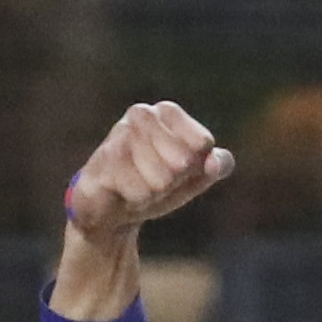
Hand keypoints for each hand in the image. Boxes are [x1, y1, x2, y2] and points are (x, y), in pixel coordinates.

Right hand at [63, 101, 233, 240]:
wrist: (109, 210)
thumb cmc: (155, 186)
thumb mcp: (193, 177)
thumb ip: (217, 166)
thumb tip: (216, 163)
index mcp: (167, 112)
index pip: (203, 143)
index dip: (195, 168)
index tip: (178, 170)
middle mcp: (142, 114)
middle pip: (184, 162)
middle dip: (174, 182)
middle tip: (154, 181)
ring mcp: (120, 135)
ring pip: (162, 179)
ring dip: (153, 193)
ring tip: (138, 186)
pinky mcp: (104, 160)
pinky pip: (140, 191)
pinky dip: (137, 200)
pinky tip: (123, 192)